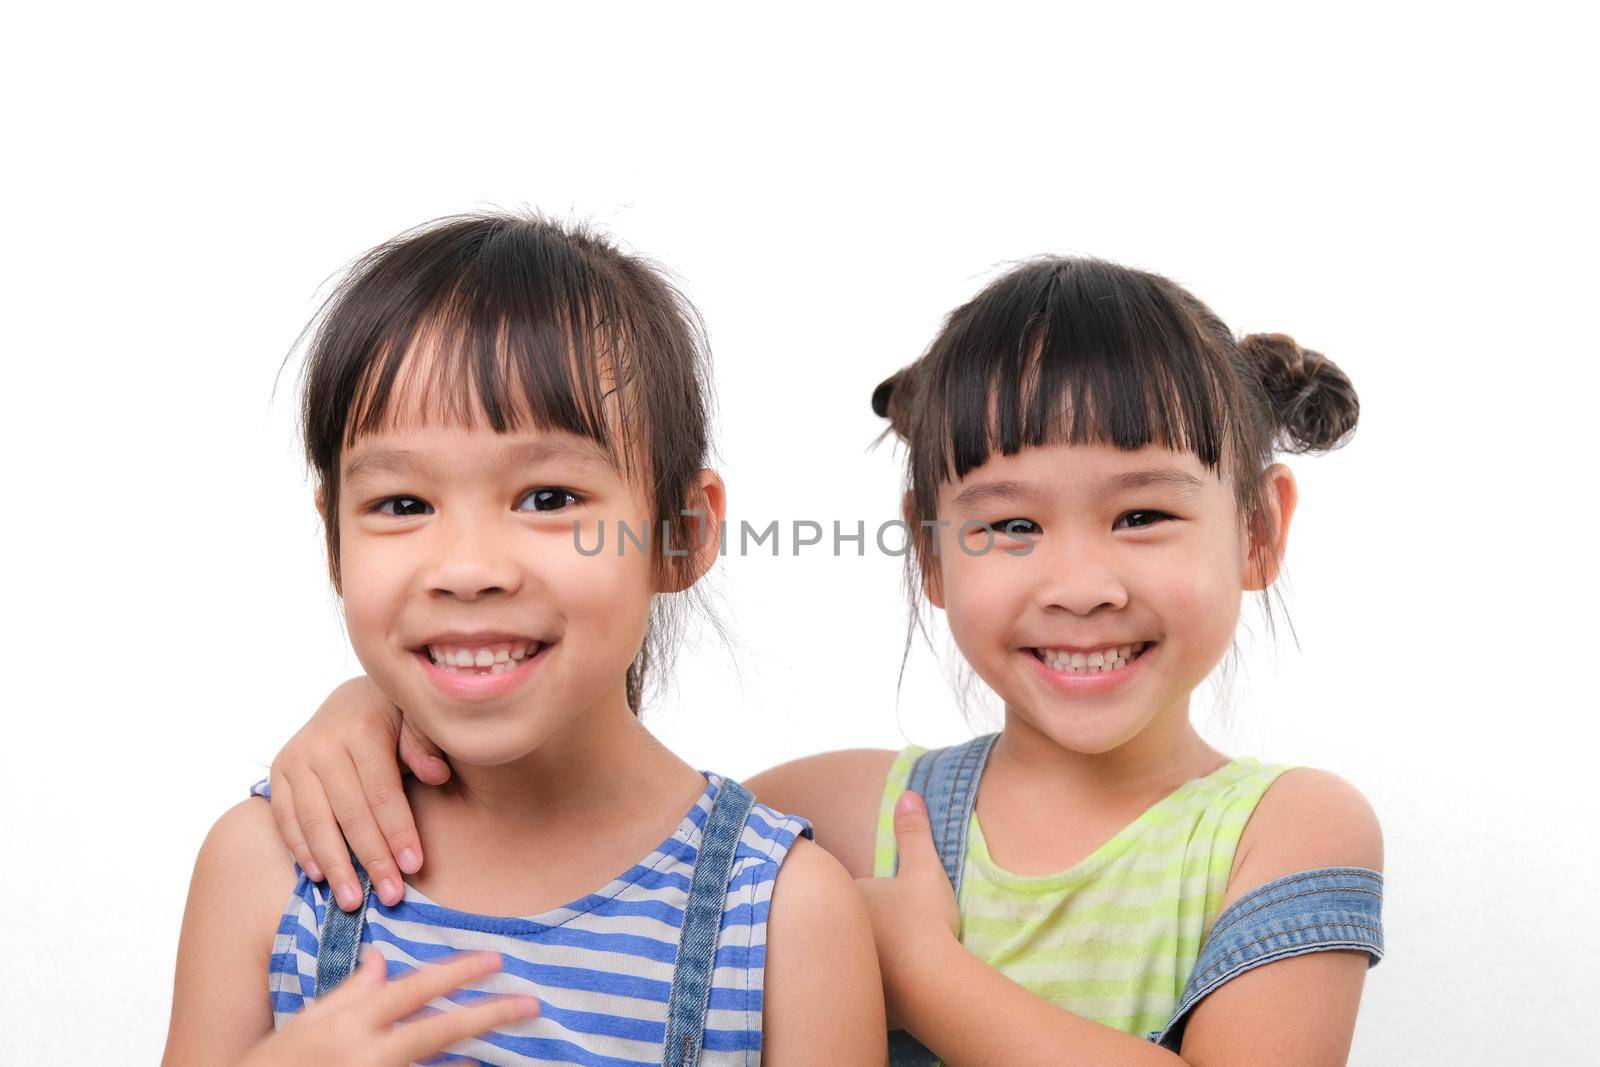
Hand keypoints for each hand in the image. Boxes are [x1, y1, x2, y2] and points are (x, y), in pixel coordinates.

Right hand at [236, 947, 535, 1066]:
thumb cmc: (275, 1066)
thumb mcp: (308, 1022)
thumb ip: (350, 992)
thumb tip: (381, 959)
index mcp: (350, 1021)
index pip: (415, 988)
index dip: (458, 972)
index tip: (495, 960)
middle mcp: (365, 1052)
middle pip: (439, 1029)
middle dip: (489, 1014)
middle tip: (529, 1004)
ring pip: (436, 1064)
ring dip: (472, 1053)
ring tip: (508, 1042)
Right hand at [268, 676, 448, 911]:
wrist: (351, 700)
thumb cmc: (394, 719)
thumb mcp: (415, 720)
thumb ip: (424, 745)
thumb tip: (437, 775)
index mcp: (363, 728)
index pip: (382, 791)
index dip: (398, 831)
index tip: (414, 866)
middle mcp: (324, 743)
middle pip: (349, 812)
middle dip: (371, 859)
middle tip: (390, 896)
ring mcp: (296, 758)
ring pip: (314, 821)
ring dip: (334, 866)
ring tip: (352, 901)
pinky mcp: (278, 772)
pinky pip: (286, 818)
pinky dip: (301, 850)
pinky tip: (319, 877)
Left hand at [853, 790, 960, 1030]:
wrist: (929, 982)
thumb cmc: (922, 920)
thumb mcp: (923, 870)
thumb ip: (914, 833)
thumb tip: (908, 794)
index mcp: (843, 900)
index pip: (837, 893)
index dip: (854, 897)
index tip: (875, 903)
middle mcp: (832, 933)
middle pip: (831, 926)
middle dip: (840, 927)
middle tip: (873, 933)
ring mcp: (839, 969)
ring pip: (837, 960)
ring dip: (847, 961)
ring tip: (876, 965)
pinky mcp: (851, 1001)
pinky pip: (849, 994)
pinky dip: (859, 993)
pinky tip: (881, 994)